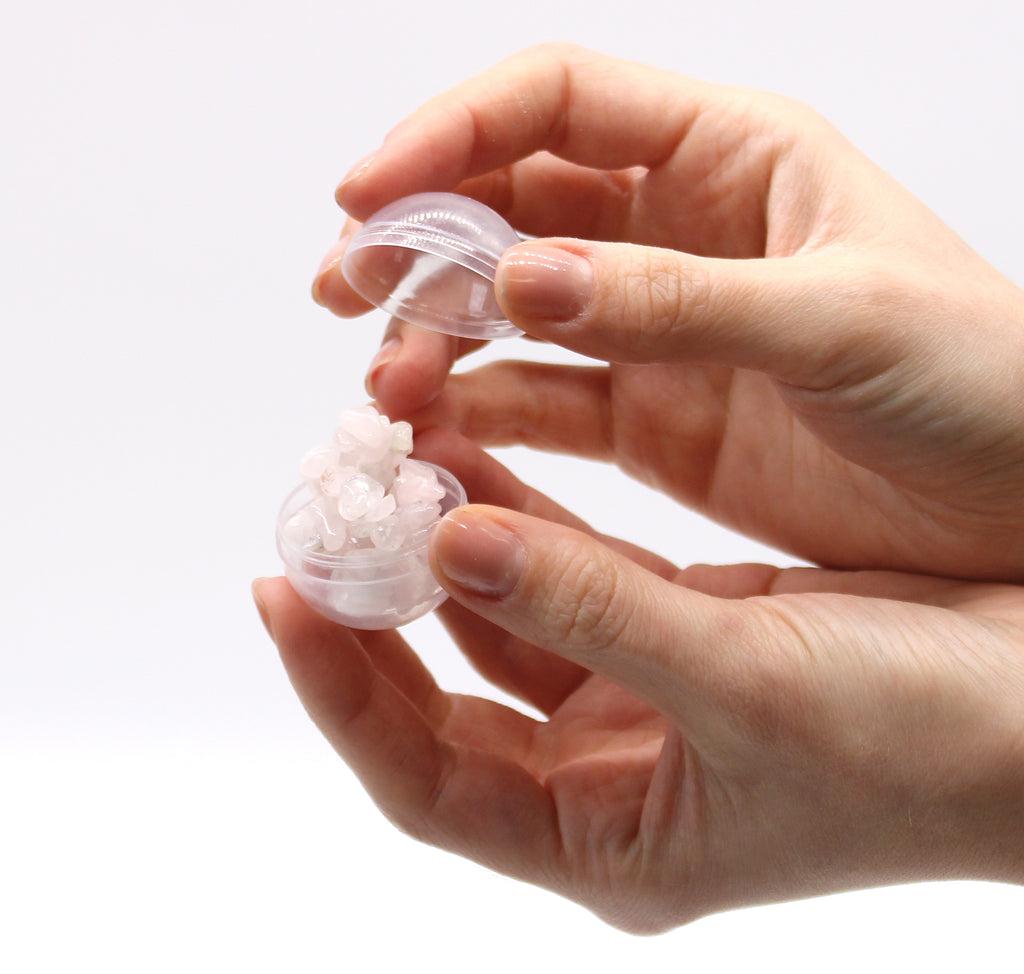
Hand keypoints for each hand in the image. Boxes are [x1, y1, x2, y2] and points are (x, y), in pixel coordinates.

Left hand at [255, 433, 1023, 932]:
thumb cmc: (926, 742)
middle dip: (378, 619)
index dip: (345, 693)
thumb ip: (592, 610)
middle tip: (321, 526)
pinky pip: (568, 578)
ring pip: (504, 626)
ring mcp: (641, 705)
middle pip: (447, 704)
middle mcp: (612, 780)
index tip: (285, 596)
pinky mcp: (679, 637)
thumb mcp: (747, 684)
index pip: (428, 780)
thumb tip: (453, 543)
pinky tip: (482, 461)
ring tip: (392, 468)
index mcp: (611, 840)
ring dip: (447, 551)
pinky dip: (521, 523)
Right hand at [314, 44, 1023, 581]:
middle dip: (421, 240)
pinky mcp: (656, 420)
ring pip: (515, 310)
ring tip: (387, 388)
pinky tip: (442, 434)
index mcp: (732, 160)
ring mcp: (657, 329)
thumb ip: (679, 301)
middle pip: (512, 205)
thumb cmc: (978, 381)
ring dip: (440, 336)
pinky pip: (548, 401)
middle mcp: (678, 232)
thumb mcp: (839, 319)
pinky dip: (487, 412)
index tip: (368, 195)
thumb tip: (522, 282)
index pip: (558, 105)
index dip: (451, 135)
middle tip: (346, 291)